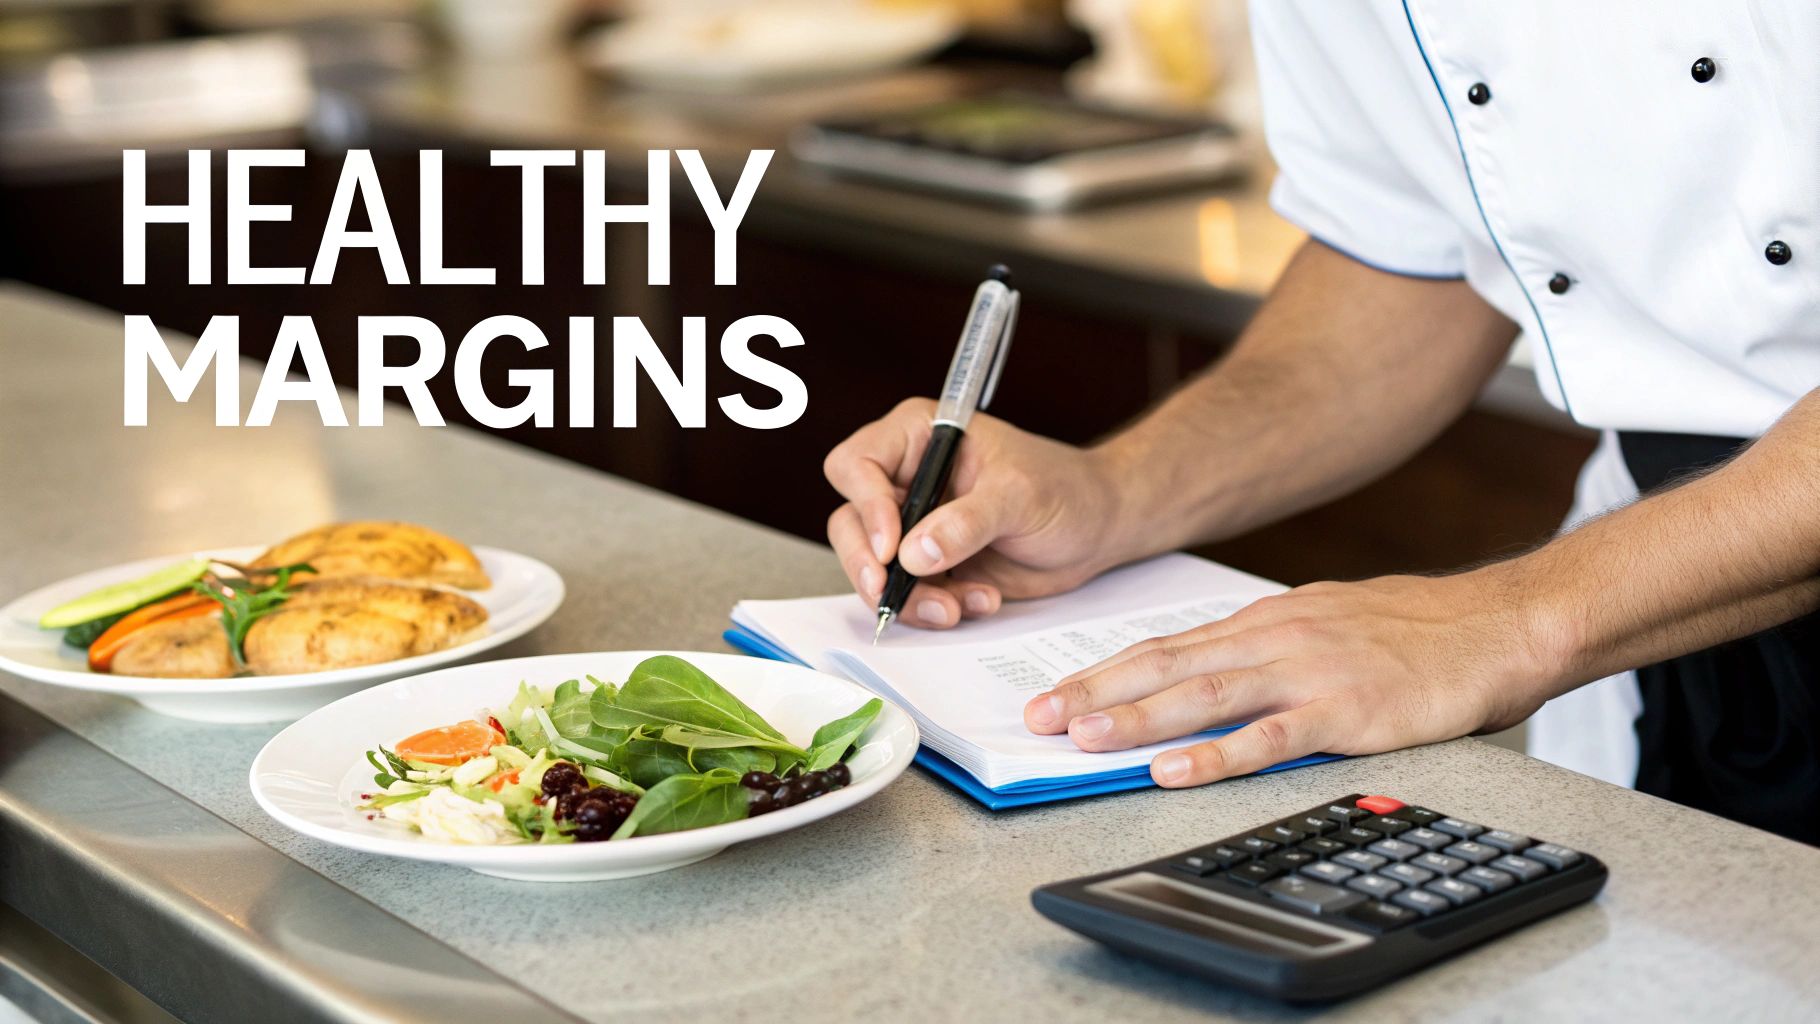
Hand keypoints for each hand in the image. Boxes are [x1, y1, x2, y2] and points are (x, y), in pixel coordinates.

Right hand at [823, 399, 1128, 627]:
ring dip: (909, 597)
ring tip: (957, 607)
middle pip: (849, 522)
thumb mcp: (1019, 496)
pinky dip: (936, 609)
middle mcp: (907, 480)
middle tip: (890, 593)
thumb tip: (914, 552)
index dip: (865, 506)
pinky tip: (981, 601)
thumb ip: (967, 522)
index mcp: (919, 437)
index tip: (892, 547)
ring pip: (873, 568)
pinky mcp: (931, 566)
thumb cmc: (1065, 490)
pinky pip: (908, 596)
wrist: (1098, 528)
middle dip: (868, 565)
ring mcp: (915, 526)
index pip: (857, 465)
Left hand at [1021, 570, 1559, 785]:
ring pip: (1206, 694)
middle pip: (1169, 664)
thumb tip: (1213, 666)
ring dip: (1139, 718)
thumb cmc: (1417, 630)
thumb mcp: (1327, 620)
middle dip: (1097, 690)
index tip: (1056, 689)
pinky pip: (1269, 738)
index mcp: (1267, 620)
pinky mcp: (1347, 711)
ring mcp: (1309, 673)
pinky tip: (1175, 770)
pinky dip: (1216, 756)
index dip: (1107, 669)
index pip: (1168, 644)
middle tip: (1040, 716)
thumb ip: (1268, 644)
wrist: (1498, 625)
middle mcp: (1276, 638)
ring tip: (1085, 738)